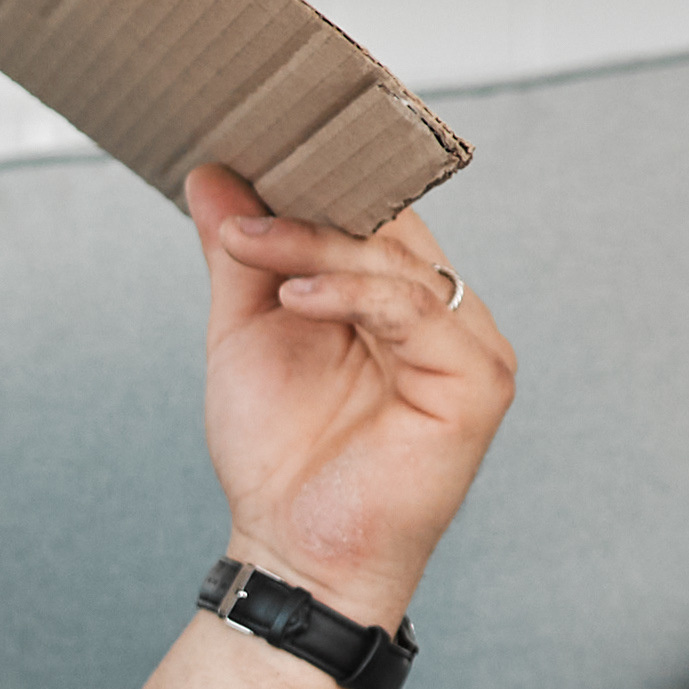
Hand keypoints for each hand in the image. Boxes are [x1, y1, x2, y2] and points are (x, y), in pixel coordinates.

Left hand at [183, 161, 516, 628]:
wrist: (291, 548)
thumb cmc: (278, 453)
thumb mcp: (246, 332)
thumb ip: (240, 254)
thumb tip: (210, 174)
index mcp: (398, 295)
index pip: (374, 210)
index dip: (321, 174)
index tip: (255, 141)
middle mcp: (441, 311)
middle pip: (386, 226)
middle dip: (311, 200)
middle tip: (244, 182)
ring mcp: (468, 343)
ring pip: (397, 261)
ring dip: (315, 246)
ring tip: (249, 244)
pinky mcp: (477, 381)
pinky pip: (415, 311)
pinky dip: (351, 295)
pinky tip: (295, 299)